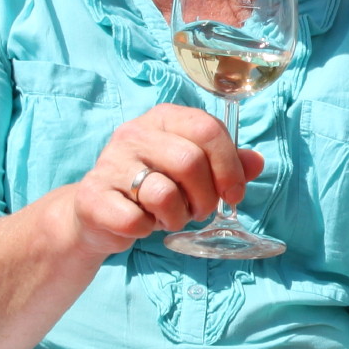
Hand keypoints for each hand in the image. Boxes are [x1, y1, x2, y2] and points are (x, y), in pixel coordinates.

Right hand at [64, 103, 265, 256]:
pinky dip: (146, 230)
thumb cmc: (153, 188)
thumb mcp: (192, 172)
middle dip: (204, 198)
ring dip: (176, 217)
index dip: (229, 166)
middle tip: (198, 211)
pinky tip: (140, 223)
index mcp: (164, 118)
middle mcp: (134, 133)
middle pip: (189, 162)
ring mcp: (110, 163)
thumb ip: (226, 165)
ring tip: (167, 217)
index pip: (207, 129)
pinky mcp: (92, 196)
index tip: (234, 194)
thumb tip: (256, 162)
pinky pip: (135, 221)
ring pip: (163, 194)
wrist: (98, 213)